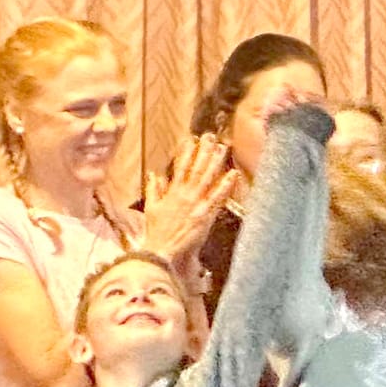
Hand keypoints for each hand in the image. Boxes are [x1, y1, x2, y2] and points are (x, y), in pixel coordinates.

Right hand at [141, 135, 233, 263]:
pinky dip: (225, 185)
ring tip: (223, 148)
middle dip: (203, 151)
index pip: (180, 167)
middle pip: (196, 168)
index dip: (186, 152)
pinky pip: (217, 197)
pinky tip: (233, 174)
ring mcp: (196, 204)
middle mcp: (185, 195)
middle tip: (210, 137)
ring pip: (207, 179)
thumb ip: (154, 189)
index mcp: (173, 192)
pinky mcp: (205, 215)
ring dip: (215, 162)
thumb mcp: (152, 207)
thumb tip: (154, 174)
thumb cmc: (158, 231)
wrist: (162, 249)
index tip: (191, 139)